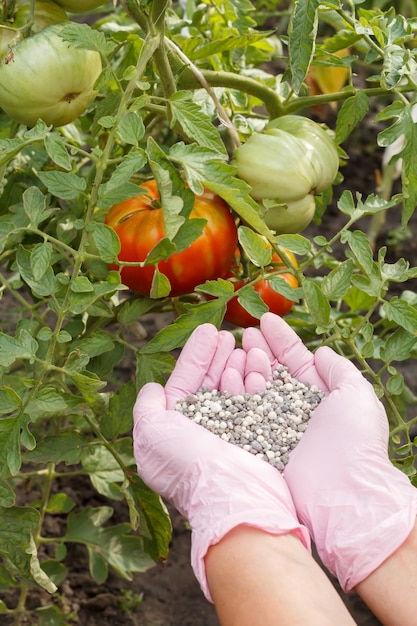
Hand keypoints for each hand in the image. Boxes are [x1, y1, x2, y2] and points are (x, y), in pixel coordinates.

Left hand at [133, 323, 309, 599]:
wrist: (232, 496)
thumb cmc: (186, 464)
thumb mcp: (151, 434)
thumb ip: (147, 409)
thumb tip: (152, 389)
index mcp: (178, 428)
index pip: (186, 382)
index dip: (197, 355)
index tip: (210, 330)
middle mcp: (205, 430)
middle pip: (213, 383)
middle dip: (220, 356)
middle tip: (230, 333)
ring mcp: (234, 433)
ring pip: (236, 389)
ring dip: (240, 363)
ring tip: (247, 342)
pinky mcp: (260, 436)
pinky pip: (258, 400)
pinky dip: (258, 379)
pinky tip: (259, 361)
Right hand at [244, 313, 416, 591]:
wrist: (341, 495)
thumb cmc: (354, 442)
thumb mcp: (356, 396)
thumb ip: (340, 369)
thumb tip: (323, 350)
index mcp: (320, 399)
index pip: (297, 362)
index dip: (281, 340)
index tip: (265, 321)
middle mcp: (296, 412)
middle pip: (272, 373)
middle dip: (258, 350)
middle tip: (243, 332)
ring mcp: (275, 428)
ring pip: (255, 390)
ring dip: (245, 366)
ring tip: (235, 347)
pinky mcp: (257, 444)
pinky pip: (243, 412)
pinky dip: (235, 391)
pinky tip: (227, 372)